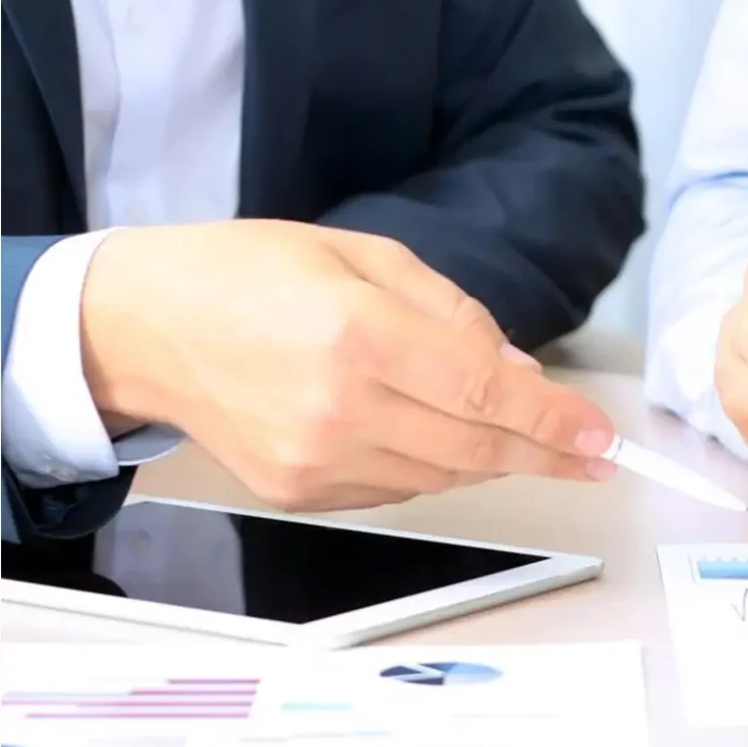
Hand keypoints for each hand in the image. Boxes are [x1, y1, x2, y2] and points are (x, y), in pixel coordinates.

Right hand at [80, 219, 618, 511]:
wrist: (144, 326)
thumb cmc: (250, 274)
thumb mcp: (363, 255)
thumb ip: (453, 314)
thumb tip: (523, 377)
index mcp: (356, 332)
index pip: (485, 394)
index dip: (555, 422)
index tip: (603, 438)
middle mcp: (336, 406)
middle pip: (475, 449)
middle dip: (547, 454)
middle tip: (596, 457)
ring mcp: (314, 459)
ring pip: (444, 476)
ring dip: (494, 460)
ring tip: (522, 436)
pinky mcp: (297, 491)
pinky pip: (398, 489)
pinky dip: (435, 467)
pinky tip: (439, 437)